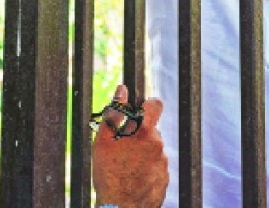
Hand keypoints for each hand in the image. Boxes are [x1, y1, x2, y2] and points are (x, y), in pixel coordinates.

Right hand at [92, 85, 167, 207]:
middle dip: (139, 134)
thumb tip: (122, 90)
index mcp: (144, 132)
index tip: (139, 109)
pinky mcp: (164, 178)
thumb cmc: (109, 176)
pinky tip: (132, 176)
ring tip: (125, 166)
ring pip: (153, 149)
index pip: (155, 105)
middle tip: (122, 147)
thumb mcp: (103, 141)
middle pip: (151, 130)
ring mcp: (163, 163)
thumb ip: (114, 112)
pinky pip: (155, 166)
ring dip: (142, 153)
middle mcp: (158, 145)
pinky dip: (146, 168)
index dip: (148, 104)